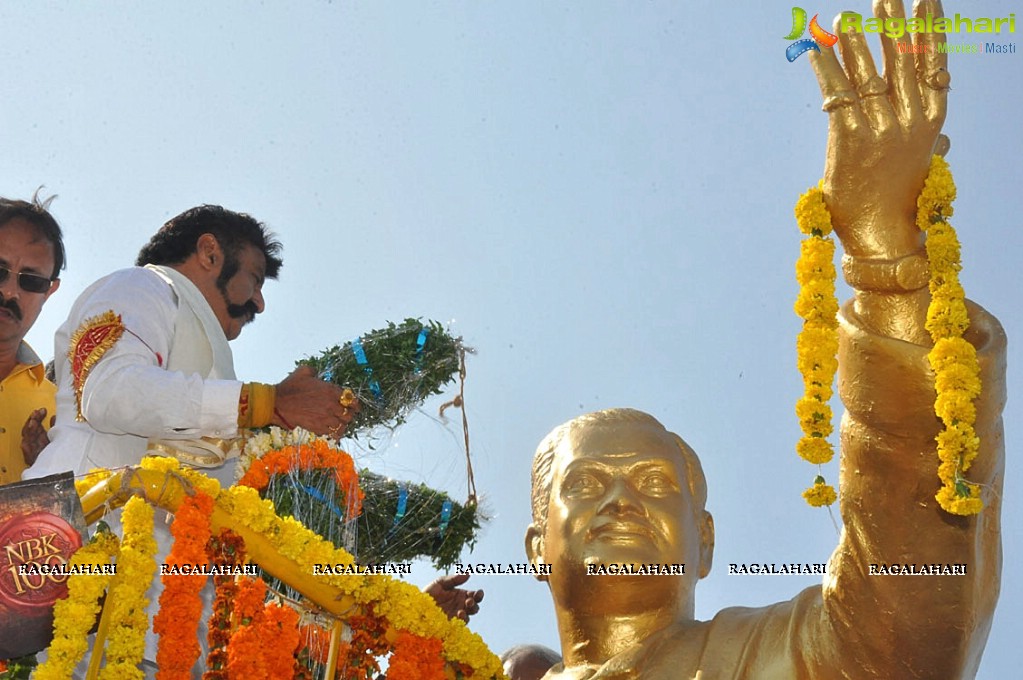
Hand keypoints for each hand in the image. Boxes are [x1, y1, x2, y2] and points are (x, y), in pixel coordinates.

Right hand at [21, 408, 53, 466]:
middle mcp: (36, 442)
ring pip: (28, 438)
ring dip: (29, 430)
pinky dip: (26, 448)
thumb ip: (55, 427)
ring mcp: (33, 450)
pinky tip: (26, 442)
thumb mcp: (58, 438)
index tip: (43, 410)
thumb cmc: (58, 453)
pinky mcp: (32, 460)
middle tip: (36, 413)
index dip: (38, 416)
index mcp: (41, 437)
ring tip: (33, 422)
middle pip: (31, 429)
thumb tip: (54, 416)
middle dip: (33, 420)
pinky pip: (27, 454)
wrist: (58, 470)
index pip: (37, 424)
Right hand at [272, 366, 356, 435]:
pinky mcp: (317, 428)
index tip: (355, 406)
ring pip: (342, 425)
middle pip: (349, 414)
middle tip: (346, 415)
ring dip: (342, 425)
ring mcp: (325, 418)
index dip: (355, 404)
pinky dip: (333, 433)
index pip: (351, 399)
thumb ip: (314, 371)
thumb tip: (317, 373)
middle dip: (348, 415)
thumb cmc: (289, 387)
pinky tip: (331, 431)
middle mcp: (331, 405)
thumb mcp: (303, 372)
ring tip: (340, 424)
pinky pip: (332, 434)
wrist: (278, 403)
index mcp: (330, 390)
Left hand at [424, 573, 483, 621]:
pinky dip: (463, 619)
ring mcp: (456, 616)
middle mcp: (460, 606)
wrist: (415, 608)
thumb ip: (454, 579)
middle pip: (475, 606)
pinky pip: (461, 624)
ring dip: (469, 611)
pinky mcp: (451, 625)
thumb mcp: (439, 583)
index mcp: (460, 595)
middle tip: (469, 601)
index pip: (474, 595)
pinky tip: (458, 614)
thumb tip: (468, 573)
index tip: (479, 593)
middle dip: (475, 603)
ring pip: (469, 615)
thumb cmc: (427, 594)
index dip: (479, 594)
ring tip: (462, 608)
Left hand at [809, 0, 947, 258]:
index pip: (933, 64)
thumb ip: (928, 143)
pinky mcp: (848, 139)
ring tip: (843, 17)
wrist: (883, 236)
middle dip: (891, 25)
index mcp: (931, 121)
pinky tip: (814, 49)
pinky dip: (824, 69)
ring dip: (854, 42)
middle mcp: (909, 119)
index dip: (930, 29)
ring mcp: (880, 128)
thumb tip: (947, 140)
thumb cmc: (899, 200)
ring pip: (866, 73)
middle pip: (900, 60)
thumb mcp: (920, 166)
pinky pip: (835, 94)